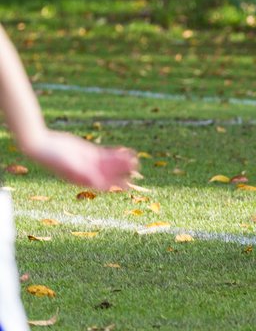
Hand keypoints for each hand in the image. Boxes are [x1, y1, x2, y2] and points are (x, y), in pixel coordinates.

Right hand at [23, 130, 138, 190]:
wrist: (43, 145)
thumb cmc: (53, 159)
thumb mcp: (70, 168)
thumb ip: (84, 175)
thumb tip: (97, 184)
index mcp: (84, 180)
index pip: (104, 185)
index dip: (116, 185)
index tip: (128, 185)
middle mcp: (89, 172)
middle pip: (110, 174)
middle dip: (123, 173)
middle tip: (136, 170)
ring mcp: (90, 162)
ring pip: (111, 164)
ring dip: (123, 163)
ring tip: (136, 160)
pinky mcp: (90, 152)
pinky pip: (106, 154)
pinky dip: (116, 153)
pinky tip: (127, 151)